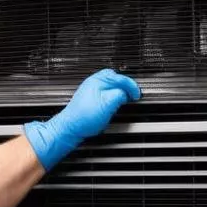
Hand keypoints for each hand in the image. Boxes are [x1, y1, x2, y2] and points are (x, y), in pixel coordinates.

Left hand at [24, 69, 140, 170]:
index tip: (137, 94)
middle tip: (132, 94)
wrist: (70, 128)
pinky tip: (113, 104)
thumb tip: (126, 93)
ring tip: (124, 99)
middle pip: (114, 78)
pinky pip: (104, 93)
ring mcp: (90, 91)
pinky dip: (112, 97)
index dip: (131, 86)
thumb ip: (119, 95)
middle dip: (125, 85)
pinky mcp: (89, 100)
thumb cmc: (84, 117)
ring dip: (118, 91)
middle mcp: (93, 83)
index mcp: (98, 81)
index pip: (120, 78)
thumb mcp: (108, 104)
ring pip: (109, 86)